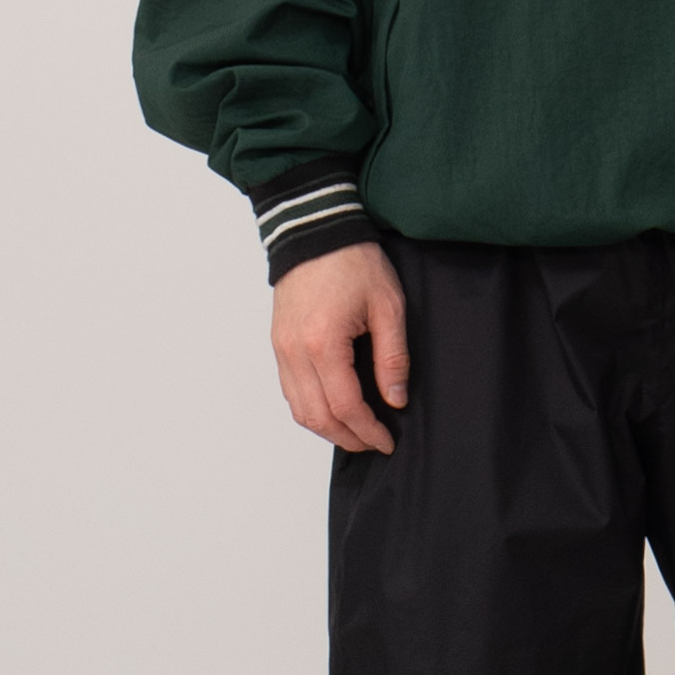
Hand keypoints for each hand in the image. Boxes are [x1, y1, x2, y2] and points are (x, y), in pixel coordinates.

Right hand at [271, 242, 407, 453]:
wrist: (316, 232)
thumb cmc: (352, 262)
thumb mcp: (388, 306)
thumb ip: (393, 357)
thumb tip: (395, 398)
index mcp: (323, 344)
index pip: (345, 407)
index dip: (368, 431)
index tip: (387, 440)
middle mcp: (295, 352)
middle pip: (318, 417)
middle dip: (348, 438)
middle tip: (374, 442)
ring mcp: (282, 349)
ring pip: (299, 410)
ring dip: (327, 428)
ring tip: (356, 432)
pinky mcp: (278, 344)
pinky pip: (290, 391)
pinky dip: (310, 410)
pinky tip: (333, 410)